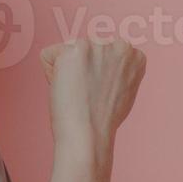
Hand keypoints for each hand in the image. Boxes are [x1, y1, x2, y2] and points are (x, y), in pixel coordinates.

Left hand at [37, 37, 145, 157]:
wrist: (88, 135)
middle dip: (80, 69)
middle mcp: (121, 46)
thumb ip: (116, 71)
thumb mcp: (123, 90)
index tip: (99, 92)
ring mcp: (99, 46)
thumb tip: (104, 65)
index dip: (95, 74)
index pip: (102, 53)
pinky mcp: (75, 49)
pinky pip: (47, 55)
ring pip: (66, 52)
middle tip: (87, 95)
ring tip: (77, 92)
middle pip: (84, 49)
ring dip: (65, 71)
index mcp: (135, 56)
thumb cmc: (102, 120)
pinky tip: (65, 89)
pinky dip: (49, 73)